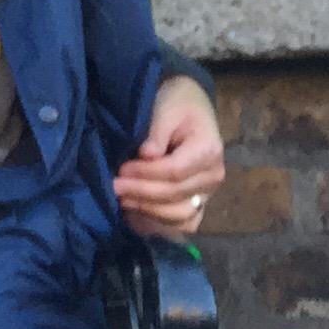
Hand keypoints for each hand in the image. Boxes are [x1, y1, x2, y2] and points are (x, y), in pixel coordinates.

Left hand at [115, 74, 225, 239]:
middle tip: (115, 186)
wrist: (190, 107)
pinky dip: (161, 224)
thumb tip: (146, 155)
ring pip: (180, 216)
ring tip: (123, 200)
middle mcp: (213, 176)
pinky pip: (184, 224)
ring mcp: (208, 193)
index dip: (146, 174)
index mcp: (209, 150)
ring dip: (149, 211)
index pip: (175, 172)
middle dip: (142, 193)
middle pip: (176, 195)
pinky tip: (137, 215)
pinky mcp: (199, 202)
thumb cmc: (176, 104)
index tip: (121, 169)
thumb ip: (157, 132)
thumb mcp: (166, 108)